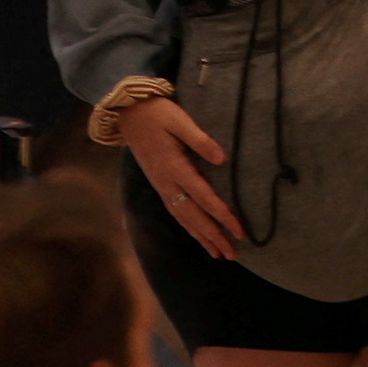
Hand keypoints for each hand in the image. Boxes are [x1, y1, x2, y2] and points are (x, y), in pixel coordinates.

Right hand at [105, 89, 242, 260]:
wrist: (127, 111)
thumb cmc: (156, 113)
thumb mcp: (179, 120)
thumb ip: (200, 140)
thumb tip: (221, 159)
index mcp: (175, 168)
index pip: (204, 198)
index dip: (223, 216)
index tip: (240, 232)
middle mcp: (167, 182)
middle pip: (193, 216)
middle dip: (213, 236)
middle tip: (231, 255)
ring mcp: (161, 184)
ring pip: (183, 217)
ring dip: (200, 236)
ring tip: (217, 253)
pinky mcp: (158, 183)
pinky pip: (175, 211)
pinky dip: (187, 226)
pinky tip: (196, 234)